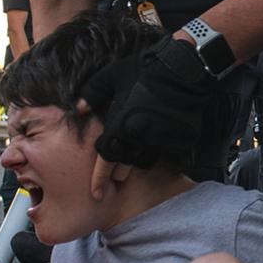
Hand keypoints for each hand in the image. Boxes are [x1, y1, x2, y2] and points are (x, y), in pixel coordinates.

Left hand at [78, 37, 215, 196]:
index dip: (100, 179)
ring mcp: (162, 139)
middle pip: (125, 164)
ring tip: (135, 153)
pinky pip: (166, 150)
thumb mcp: (111, 76)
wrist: (183, 68)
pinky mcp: (181, 139)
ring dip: (137, 160)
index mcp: (121, 125)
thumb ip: (91, 94)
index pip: (106, 160)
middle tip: (116, 176)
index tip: (96, 193)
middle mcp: (140, 137)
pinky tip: (158, 135)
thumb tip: (79, 109)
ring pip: (146, 159)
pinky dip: (159, 147)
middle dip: (119, 172)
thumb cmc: (145, 70)